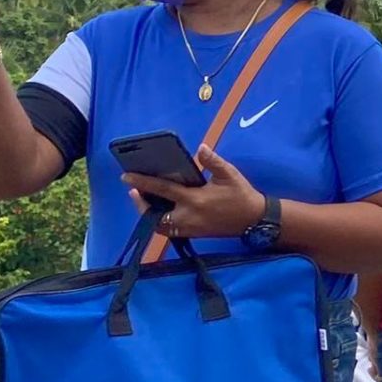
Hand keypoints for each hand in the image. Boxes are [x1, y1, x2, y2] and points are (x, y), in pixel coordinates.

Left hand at [124, 146, 267, 240]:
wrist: (254, 220)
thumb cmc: (242, 195)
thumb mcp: (230, 174)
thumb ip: (213, 161)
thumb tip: (200, 147)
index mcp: (195, 199)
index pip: (162, 189)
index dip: (142, 182)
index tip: (126, 177)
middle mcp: (188, 216)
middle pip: (154, 215)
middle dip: (141, 204)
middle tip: (135, 191)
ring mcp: (190, 228)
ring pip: (160, 226)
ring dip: (149, 215)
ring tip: (146, 201)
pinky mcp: (194, 234)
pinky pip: (170, 231)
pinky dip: (161, 222)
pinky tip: (161, 211)